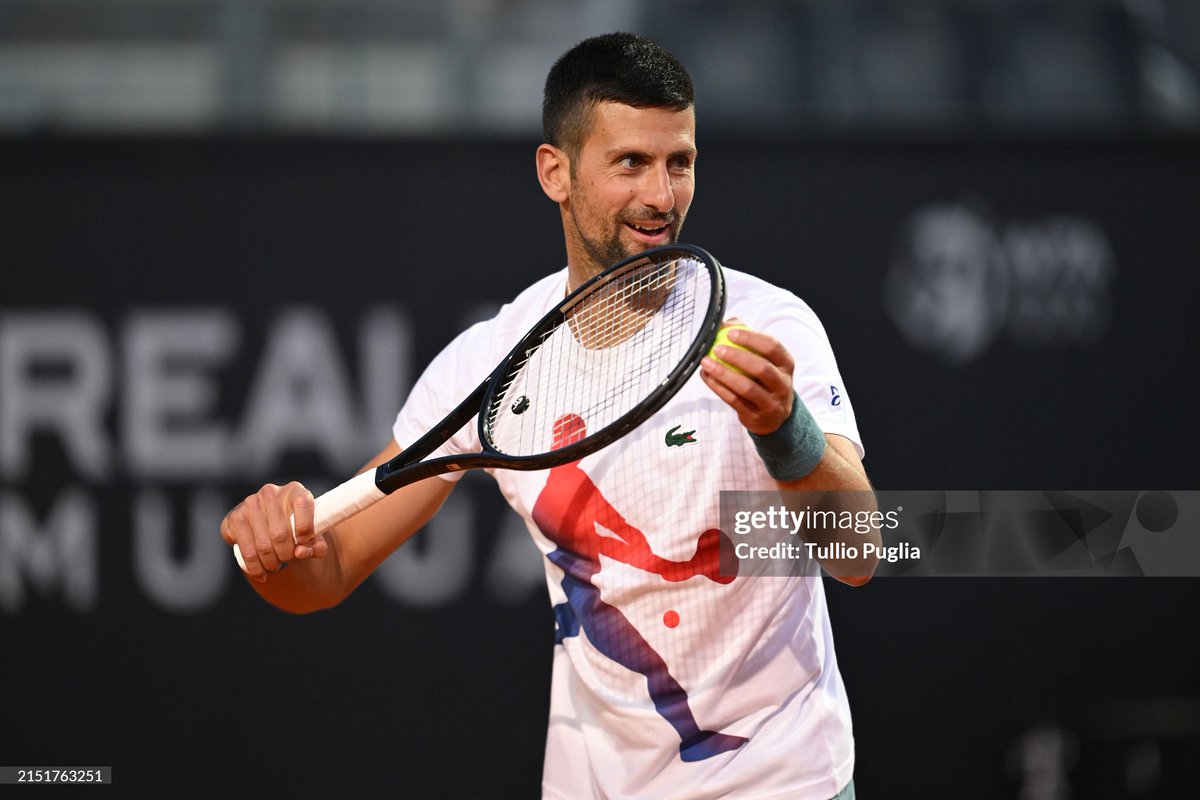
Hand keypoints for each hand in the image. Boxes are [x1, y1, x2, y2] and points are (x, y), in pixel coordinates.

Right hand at [220, 482, 326, 581]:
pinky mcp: (235, 518)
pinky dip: (255, 568)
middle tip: (288, 559)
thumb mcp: (313, 537)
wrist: (271, 525)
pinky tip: (261, 573)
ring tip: (276, 565)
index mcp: (295, 491)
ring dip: (271, 563)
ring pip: (263, 546)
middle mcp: (271, 493)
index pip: (303, 504)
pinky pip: (246, 550)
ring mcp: (250, 504)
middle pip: (280, 533)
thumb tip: (301, 551)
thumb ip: (316, 546)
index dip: (306, 528)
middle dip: (286, 554)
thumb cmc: (298, 531)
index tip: (304, 543)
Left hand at [699, 320, 793, 434]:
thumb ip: (747, 338)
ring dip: (724, 374)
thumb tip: (724, 323)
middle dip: (737, 357)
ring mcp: (770, 403)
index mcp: (786, 364)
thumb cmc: (765, 379)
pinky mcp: (755, 417)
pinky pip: (734, 401)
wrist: (775, 416)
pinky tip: (706, 376)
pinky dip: (717, 387)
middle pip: (762, 368)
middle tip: (717, 348)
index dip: (751, 338)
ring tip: (706, 362)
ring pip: (747, 388)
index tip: (730, 332)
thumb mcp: (764, 359)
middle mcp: (782, 384)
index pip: (772, 347)